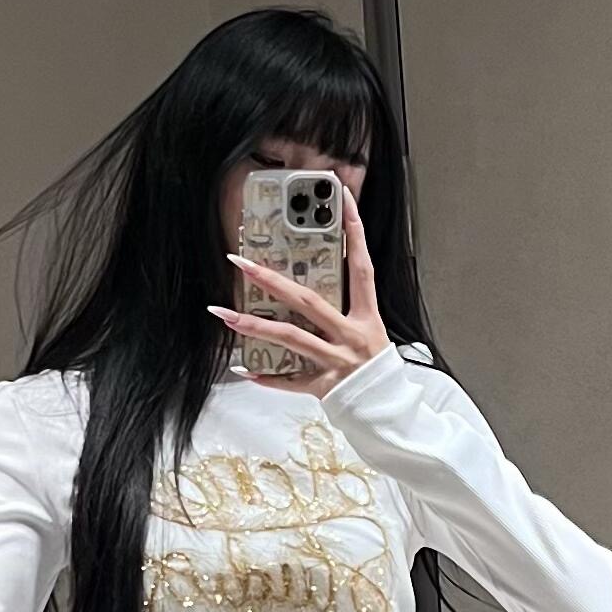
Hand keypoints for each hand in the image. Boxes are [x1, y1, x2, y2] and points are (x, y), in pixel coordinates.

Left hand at [209, 181, 389, 391]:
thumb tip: (309, 289)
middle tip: (240, 263)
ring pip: (291, 338)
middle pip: (308, 301)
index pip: (362, 267)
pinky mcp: (326, 387)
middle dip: (272, 280)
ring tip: (222, 314)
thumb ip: (345, 311)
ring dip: (253, 327)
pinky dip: (268, 378)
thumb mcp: (370, 333)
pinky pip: (291, 381)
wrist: (389, 412)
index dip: (355, 233)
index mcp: (367, 317)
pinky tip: (242, 370)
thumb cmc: (376, 370)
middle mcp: (352, 335)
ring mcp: (338, 361)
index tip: (343, 199)